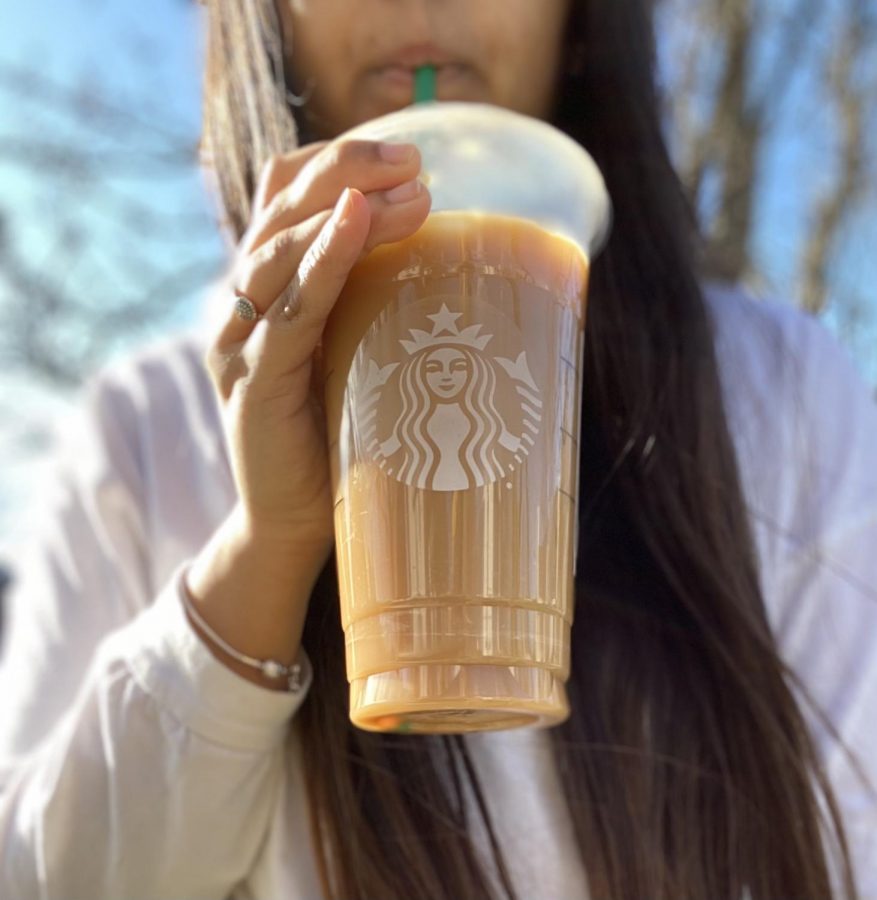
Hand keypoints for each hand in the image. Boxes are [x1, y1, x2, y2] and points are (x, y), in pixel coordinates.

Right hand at [208, 138, 430, 555]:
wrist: (295, 522)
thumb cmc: (338, 435)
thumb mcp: (356, 352)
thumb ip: (371, 302)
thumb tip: (448, 260)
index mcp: (267, 292)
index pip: (284, 198)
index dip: (335, 161)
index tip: (407, 151)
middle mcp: (243, 307)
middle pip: (279, 209)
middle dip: (345, 169)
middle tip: (413, 158)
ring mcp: (239, 343)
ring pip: (278, 249)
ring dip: (343, 207)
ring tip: (411, 192)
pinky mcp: (252, 384)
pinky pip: (287, 312)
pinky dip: (320, 260)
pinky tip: (353, 223)